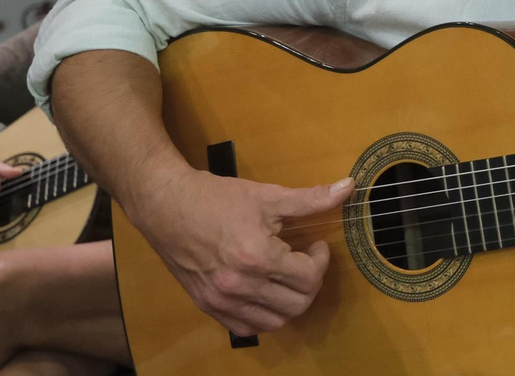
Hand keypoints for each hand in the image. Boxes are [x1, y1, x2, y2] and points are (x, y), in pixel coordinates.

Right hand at [131, 168, 354, 335]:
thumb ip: (311, 199)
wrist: (165, 206)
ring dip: (289, 303)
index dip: (321, 261)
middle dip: (310, 282)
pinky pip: (246, 328)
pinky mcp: (207, 306)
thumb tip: (349, 187)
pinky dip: (263, 316)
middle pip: (298, 304)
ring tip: (286, 278)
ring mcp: (221, 300)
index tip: (314, 246)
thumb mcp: (267, 195)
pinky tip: (264, 293)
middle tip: (304, 262)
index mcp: (257, 257)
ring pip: (275, 322)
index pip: (309, 278)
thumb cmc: (217, 198)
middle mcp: (240, 285)